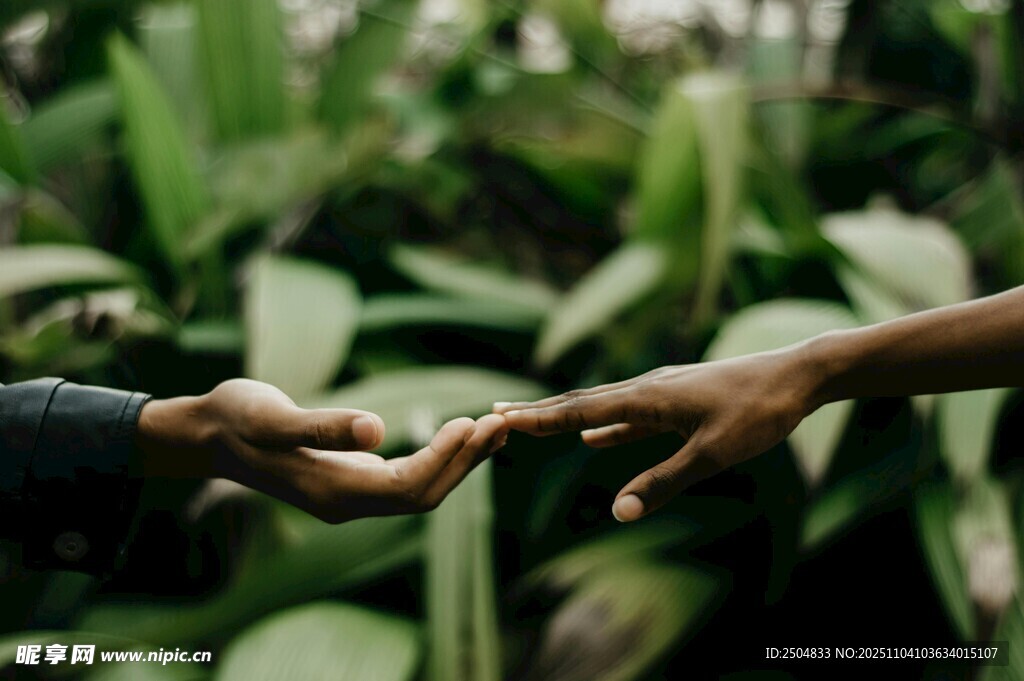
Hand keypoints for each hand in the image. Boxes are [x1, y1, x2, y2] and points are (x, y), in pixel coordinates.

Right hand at [136, 379, 507, 522]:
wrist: (208, 434)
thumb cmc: (237, 419)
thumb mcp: (274, 417)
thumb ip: (324, 426)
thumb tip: (377, 430)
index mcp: (332, 493)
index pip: (408, 489)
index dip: (445, 460)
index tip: (474, 423)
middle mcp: (347, 502)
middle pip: (424, 495)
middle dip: (466, 462)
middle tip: (503, 423)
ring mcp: (350, 494)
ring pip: (419, 488)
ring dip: (459, 460)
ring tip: (495, 427)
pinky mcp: (350, 478)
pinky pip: (407, 476)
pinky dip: (439, 455)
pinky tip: (460, 433)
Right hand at [494, 348, 819, 521]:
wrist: (796, 376)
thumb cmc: (758, 413)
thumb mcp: (712, 454)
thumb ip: (664, 482)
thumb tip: (620, 512)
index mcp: (647, 397)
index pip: (580, 409)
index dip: (540, 418)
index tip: (501, 418)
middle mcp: (647, 388)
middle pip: (581, 402)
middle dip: (539, 411)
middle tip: (498, 414)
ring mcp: (662, 392)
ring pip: (602, 405)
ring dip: (566, 416)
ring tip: (534, 421)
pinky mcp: (678, 399)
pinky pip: (629, 414)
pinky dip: (604, 425)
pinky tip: (593, 438)